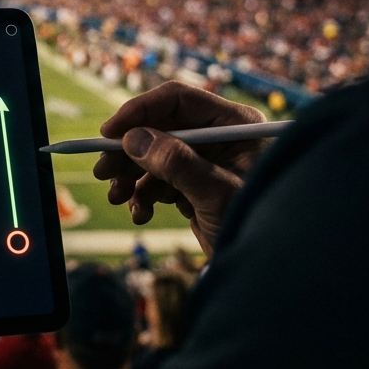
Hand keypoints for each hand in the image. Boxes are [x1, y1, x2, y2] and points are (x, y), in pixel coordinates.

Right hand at [93, 81, 269, 256]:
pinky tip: (140, 213)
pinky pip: (158, 180)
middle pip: (159, 128)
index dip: (140, 111)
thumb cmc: (256, 223)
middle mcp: (219, 136)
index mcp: (234, 124)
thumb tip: (132, 139)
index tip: (109, 133)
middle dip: (129, 152)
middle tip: (102, 171)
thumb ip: (175, 163)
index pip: (178, 100)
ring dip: (131, 177)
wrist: (267, 268)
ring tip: (117, 197)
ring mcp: (206, 161)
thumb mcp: (216, 193)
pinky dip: (144, 195)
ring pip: (153, 156)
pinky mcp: (195, 184)